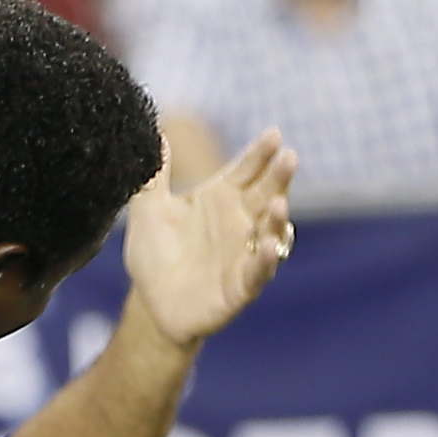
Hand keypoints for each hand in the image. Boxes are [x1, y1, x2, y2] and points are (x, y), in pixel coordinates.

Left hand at [122, 130, 298, 348]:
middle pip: (267, 193)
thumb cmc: (154, 254)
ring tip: (278, 204)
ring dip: (278, 219)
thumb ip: (154, 176)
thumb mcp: (148, 212)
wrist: (150, 303)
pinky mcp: (242, 286)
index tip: (273, 134)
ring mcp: (245, 253)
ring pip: (271, 232)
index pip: (247, 170)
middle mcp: (240, 222)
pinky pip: (260, 271)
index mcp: (221, 198)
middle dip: (279, 177)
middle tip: (289, 157)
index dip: (261, 153)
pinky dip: (268, 260)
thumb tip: (154, 133)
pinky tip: (271, 247)